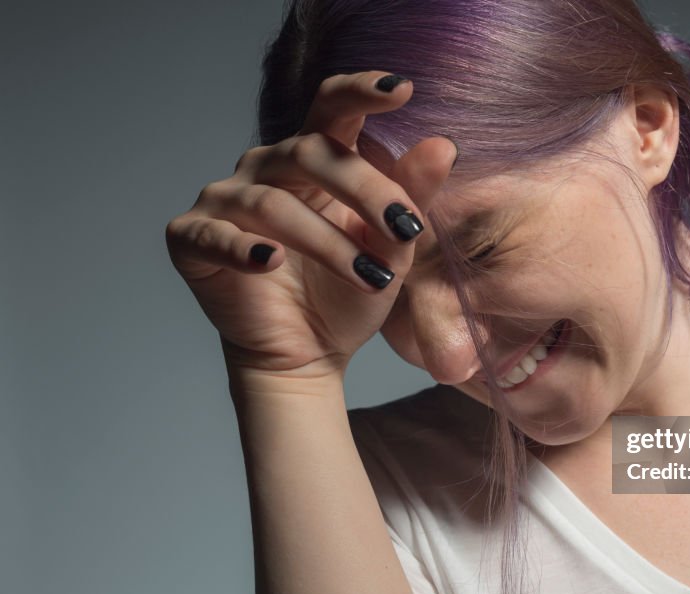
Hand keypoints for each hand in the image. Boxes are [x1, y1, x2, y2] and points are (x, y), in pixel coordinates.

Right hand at [165, 72, 456, 377]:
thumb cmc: (348, 292)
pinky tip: (274, 262)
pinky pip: (215, 236)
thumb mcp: (392, 247)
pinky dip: (245, 249)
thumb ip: (412, 197)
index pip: (331, 106)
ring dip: (329, 243)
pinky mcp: (192, 239)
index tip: (402, 89)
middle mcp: (265, 167)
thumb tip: (443, 146)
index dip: (361, 92)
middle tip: (406, 232)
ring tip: (370, 280)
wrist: (310, 354)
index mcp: (313, 157)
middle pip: (309, 152)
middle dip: (365, 191)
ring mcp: (224, 200)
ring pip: (274, 203)